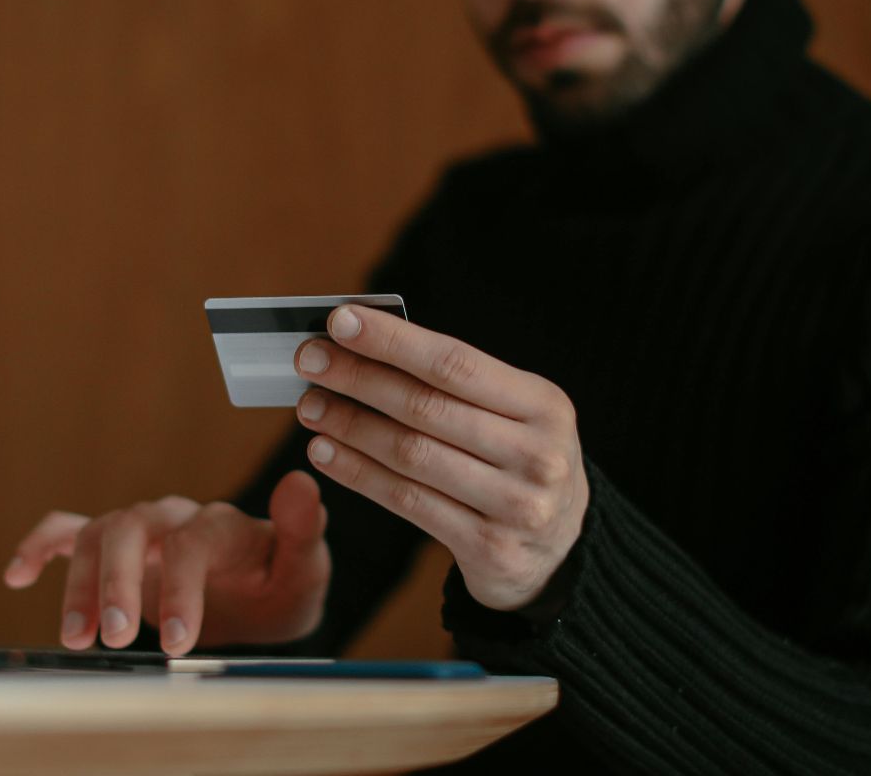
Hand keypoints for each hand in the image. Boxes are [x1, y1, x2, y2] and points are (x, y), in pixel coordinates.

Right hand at [2, 470, 330, 654]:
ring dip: (80, 586)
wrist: (262, 591)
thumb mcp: (305, 568)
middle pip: (132, 530)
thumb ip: (303, 530)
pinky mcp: (115, 548)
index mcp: (221, 525)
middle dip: (120, 583)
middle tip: (116, 639)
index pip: (192, 543)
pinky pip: (68, 533)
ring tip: (77, 639)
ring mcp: (141, 530)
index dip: (182, 589)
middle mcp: (174, 518)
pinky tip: (16, 574)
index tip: (179, 643)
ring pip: (98, 537)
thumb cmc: (281, 582)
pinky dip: (39, 547)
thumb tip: (302, 481)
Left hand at [293, 304, 587, 611]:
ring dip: (350, 425)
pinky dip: (358, 473)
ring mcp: (516, 505)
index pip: (455, 362)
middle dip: (358, 378)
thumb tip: (365, 343)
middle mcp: (537, 453)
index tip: (340, 321)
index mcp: (544, 403)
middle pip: (426, 407)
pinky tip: (325, 453)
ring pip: (411, 455)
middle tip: (308, 360)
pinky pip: (407, 502)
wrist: (561, 548)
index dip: (392, 341)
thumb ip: (454, 382)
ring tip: (310, 407)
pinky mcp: (489, 547)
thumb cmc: (519, 460)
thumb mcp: (514, 413)